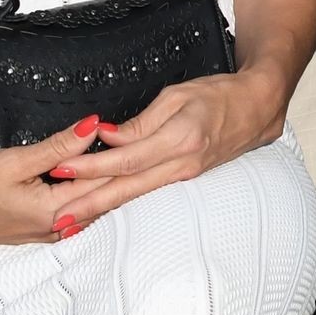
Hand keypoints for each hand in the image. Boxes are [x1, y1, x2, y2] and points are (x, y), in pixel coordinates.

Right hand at [0, 113, 113, 245]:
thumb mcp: (16, 160)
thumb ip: (59, 145)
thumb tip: (93, 127)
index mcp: (52, 212)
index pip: (101, 183)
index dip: (116, 156)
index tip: (127, 133)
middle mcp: (54, 228)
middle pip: (99, 197)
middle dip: (114, 170)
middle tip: (126, 141)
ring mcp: (45, 233)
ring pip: (88, 206)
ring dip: (100, 183)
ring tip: (112, 155)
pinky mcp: (36, 231)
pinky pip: (73, 213)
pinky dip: (83, 193)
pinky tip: (86, 177)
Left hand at [55, 68, 286, 226]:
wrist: (257, 108)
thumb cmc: (221, 95)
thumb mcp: (178, 96)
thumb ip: (141, 122)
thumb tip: (108, 136)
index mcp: (179, 139)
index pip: (125, 158)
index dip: (91, 165)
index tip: (62, 166)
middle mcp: (181, 165)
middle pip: (126, 188)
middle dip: (89, 203)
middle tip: (58, 216)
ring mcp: (185, 176)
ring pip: (135, 195)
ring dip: (102, 208)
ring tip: (73, 220)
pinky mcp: (186, 178)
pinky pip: (148, 192)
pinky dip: (123, 201)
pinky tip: (105, 207)